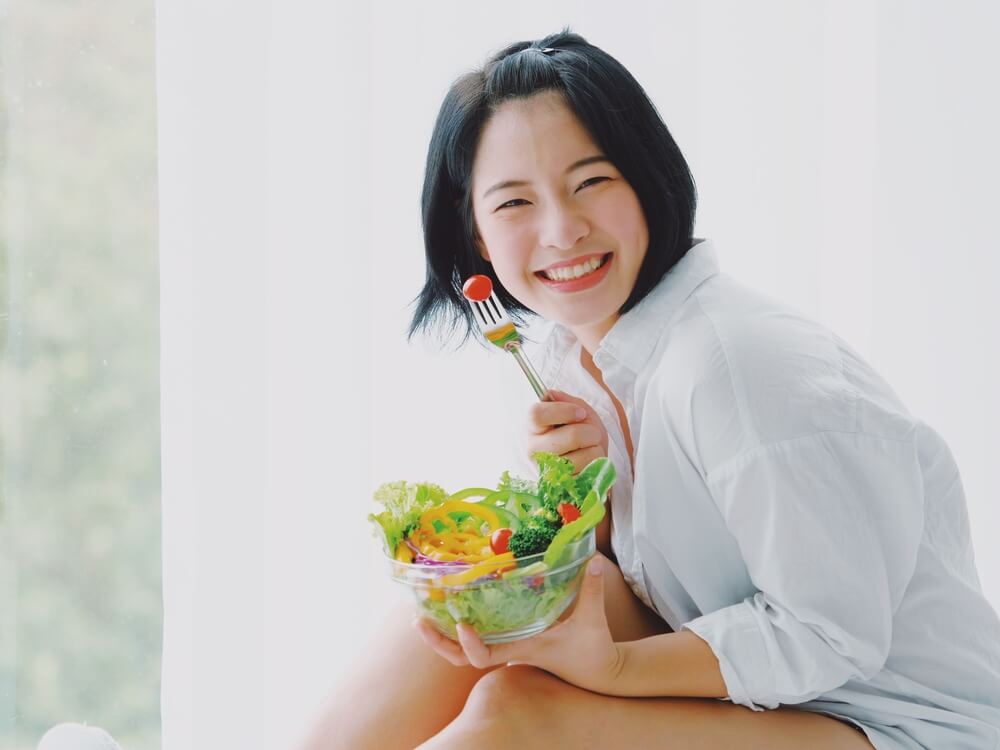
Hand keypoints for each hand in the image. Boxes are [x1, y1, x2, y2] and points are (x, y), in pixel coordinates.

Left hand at [413, 555, 623, 694]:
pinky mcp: (512, 643)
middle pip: (461, 658)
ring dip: (443, 636)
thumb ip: (592, 590)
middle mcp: (509, 651)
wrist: (598, 671)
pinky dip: (461, 629)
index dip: (468, 645)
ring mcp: (508, 649)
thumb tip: (592, 560)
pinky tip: (453, 610)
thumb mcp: (592, 620)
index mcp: (523, 649)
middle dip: (438, 643)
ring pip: (465, 652)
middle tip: (419, 620)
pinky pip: (478, 640)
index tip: (462, 624)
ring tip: (423, 615)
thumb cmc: (593, 650)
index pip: (484, 658)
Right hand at [526, 389, 607, 472]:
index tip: (580, 413)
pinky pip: (591, 472)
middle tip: (590, 433)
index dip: (564, 411)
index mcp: (532, 427)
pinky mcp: (562, 487)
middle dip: (590, 432)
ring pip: (586, 455)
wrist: (586, 460)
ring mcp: (547, 471)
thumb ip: (564, 400)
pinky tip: (587, 464)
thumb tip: (551, 395)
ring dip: (596, 449)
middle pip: (572, 436)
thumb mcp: (573, 409)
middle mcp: (533, 450)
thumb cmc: (577, 431)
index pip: (537, 414)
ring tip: (587, 449)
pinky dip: (597, 465)